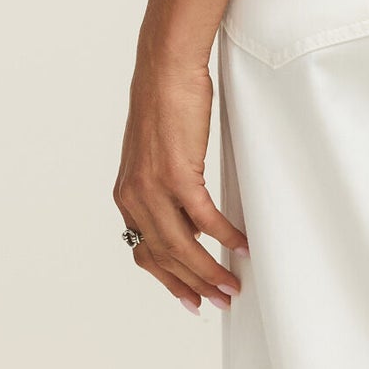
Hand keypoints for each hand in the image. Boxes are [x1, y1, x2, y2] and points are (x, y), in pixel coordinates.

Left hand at [113, 50, 248, 312]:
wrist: (165, 68)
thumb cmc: (166, 102)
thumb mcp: (156, 155)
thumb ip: (165, 190)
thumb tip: (189, 220)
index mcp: (127, 196)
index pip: (145, 254)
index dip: (169, 281)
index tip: (190, 299)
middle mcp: (134, 198)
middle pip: (165, 258)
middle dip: (194, 285)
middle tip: (219, 300)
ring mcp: (153, 187)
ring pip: (184, 246)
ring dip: (209, 270)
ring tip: (231, 284)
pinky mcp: (177, 173)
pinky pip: (204, 218)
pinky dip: (224, 235)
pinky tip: (240, 245)